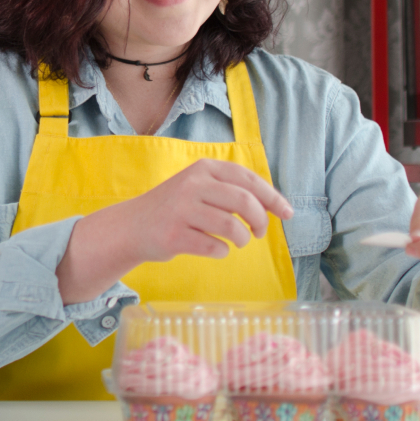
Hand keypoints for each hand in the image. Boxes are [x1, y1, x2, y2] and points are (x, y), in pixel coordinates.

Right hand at [57, 159, 293, 303]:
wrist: (131, 227)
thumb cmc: (174, 208)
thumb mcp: (198, 186)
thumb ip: (229, 189)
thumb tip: (272, 205)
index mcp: (203, 168)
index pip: (248, 179)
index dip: (272, 197)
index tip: (287, 213)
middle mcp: (192, 185)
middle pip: (244, 202)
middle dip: (261, 221)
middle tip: (260, 232)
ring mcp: (181, 210)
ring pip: (231, 226)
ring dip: (243, 239)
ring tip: (239, 242)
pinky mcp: (174, 236)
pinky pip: (213, 247)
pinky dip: (222, 251)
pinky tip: (217, 249)